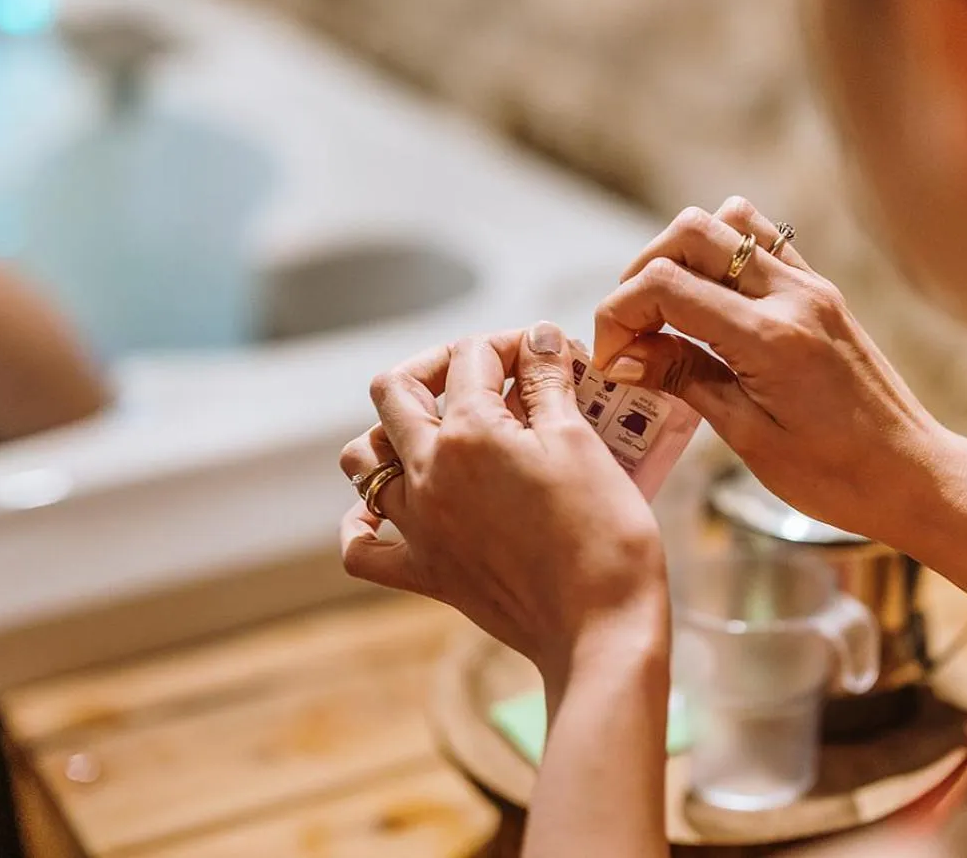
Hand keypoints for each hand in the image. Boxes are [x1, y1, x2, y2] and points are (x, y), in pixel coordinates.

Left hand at [339, 323, 669, 680]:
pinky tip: (389, 511)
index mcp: (468, 433)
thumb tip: (539, 337)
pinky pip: (363, 548)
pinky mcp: (426, 573)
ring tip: (439, 434)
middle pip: (394, 392)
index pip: (472, 357)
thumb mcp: (580, 442)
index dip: (511, 344)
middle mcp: (428, 474)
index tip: (546, 356)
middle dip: (436, 368)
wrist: (600, 629)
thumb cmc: (602, 533)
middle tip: (485, 375)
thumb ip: (548, 383)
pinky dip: (364, 524)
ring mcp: (419, 526)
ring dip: (390, 435)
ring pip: (364, 463)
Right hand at [592, 196, 947, 545]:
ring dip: (682, 254)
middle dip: (642, 273)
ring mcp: (812, 287)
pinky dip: (723, 256)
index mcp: (770, 338)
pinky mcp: (823, 292)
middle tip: (633, 331)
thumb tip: (623, 356)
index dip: (618, 315)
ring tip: (668, 310)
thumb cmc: (836, 475)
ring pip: (728, 222)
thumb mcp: (748, 436)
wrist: (915, 477)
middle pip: (691, 232)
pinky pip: (764, 242)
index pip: (666, 286)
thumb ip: (685, 379)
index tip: (611, 359)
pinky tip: (710, 304)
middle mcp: (792, 296)